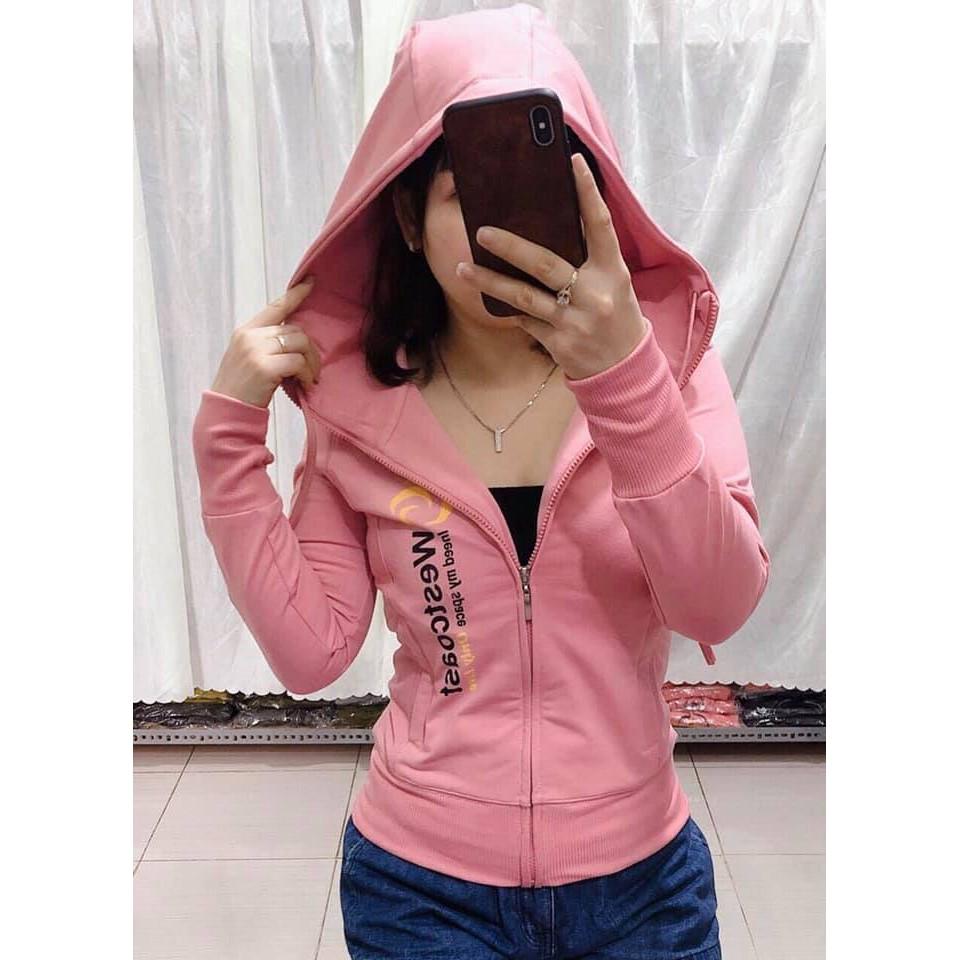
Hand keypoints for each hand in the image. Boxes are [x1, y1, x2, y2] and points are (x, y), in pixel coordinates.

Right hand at [209, 279, 321, 407]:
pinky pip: (298, 362)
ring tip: (309, 379)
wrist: (225, 412)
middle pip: (295, 330)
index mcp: (245, 331)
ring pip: (300, 343)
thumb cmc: (240, 390)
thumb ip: (266, 344)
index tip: (311, 282)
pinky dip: (307, 375)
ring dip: (311, 363)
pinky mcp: (265, 367)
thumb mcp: (248, 359)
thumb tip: (297, 339)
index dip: (295, 294)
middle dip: (310, 350)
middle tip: (312, 370)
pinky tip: (305, 385)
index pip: (275, 307)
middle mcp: (250, 336)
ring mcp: (256, 350)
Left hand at [454, 152, 649, 380]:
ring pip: (523, 297)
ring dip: (490, 281)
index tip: (572, 161)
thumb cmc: (616, 314)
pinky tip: (487, 296)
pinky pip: (525, 321)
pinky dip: (508, 308)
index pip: (600, 224)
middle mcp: (594, 295)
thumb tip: (551, 222)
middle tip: (481, 230)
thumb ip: (590, 256)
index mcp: (613, 271)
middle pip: (546, 264)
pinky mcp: (559, 343)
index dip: (587, 192)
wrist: (623, 367)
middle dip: (510, 246)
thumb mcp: (614, 281)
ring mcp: (574, 321)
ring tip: (463, 268)